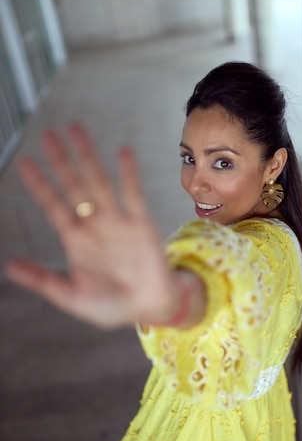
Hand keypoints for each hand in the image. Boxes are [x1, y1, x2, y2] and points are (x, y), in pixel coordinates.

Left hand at [6, 124, 179, 327]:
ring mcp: (118, 221)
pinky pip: (133, 194)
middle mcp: (94, 225)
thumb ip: (43, 280)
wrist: (148, 310)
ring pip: (99, 183)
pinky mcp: (141, 224)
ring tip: (77, 131)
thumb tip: (10, 266)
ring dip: (88, 158)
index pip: (53, 207)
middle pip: (74, 187)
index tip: (25, 164)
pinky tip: (122, 152)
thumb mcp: (71, 297)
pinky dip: (129, 174)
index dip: (40, 186)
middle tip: (47, 136)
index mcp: (76, 240)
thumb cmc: (111, 306)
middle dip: (61, 162)